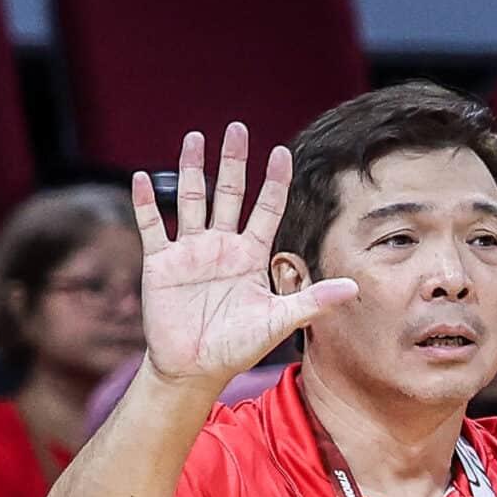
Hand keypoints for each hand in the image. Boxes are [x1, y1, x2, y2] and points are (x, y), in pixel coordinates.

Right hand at [132, 124, 358, 389]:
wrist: (195, 368)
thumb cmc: (238, 346)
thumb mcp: (278, 321)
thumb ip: (312, 300)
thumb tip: (354, 288)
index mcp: (251, 255)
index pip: (266, 209)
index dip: (274, 182)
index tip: (281, 153)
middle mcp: (222, 246)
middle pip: (230, 194)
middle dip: (234, 162)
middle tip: (238, 128)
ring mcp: (190, 251)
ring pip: (192, 200)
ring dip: (192, 170)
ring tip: (196, 138)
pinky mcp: (161, 262)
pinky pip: (152, 226)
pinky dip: (145, 203)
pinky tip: (142, 178)